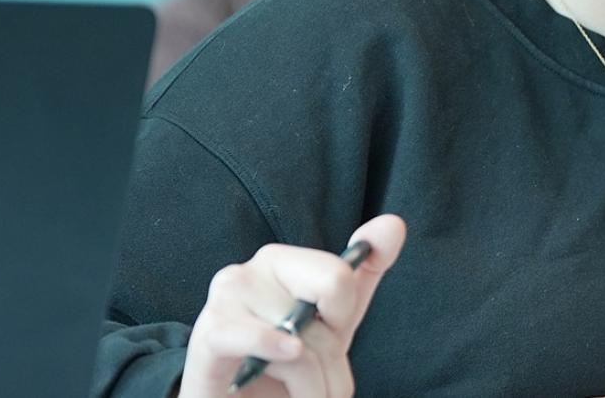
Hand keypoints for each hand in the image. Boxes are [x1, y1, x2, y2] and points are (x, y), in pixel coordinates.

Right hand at [177, 214, 406, 397]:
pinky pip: (255, 337)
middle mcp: (251, 271)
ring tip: (301, 396)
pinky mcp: (210, 332)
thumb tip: (393, 223)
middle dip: (332, 365)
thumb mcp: (332, 321)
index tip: (327, 336)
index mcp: (281, 262)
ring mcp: (226, 299)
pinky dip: (272, 352)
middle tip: (320, 386)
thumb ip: (364, 271)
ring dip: (313, 389)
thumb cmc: (284, 363)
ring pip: (299, 346)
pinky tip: (274, 366)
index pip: (338, 278)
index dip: (341, 318)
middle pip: (321, 316)